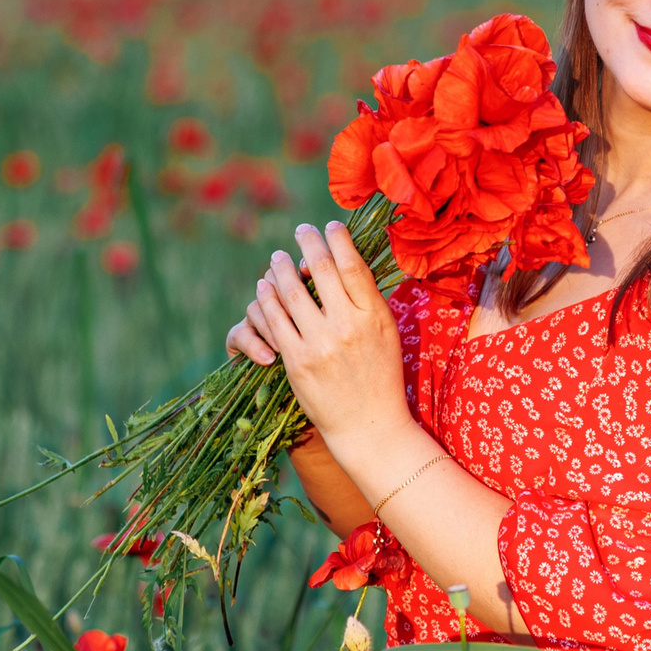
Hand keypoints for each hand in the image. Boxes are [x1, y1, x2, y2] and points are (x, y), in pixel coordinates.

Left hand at [243, 223, 413, 444]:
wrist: (369, 425)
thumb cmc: (381, 375)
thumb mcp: (386, 333)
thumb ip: (368, 299)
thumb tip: (347, 260)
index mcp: (373, 316)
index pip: (352, 264)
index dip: (338, 239)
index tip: (330, 225)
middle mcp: (347, 326)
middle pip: (321, 270)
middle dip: (308, 242)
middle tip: (301, 230)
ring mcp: (319, 344)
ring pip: (291, 292)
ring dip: (280, 268)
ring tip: (277, 258)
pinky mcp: (296, 362)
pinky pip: (275, 320)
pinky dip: (267, 298)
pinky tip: (265, 287)